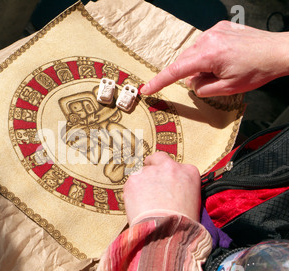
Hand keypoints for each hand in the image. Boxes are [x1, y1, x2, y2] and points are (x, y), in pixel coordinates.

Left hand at [123, 152, 200, 224]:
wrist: (167, 232)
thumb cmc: (182, 224)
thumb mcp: (193, 203)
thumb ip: (182, 190)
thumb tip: (171, 193)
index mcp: (189, 172)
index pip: (176, 167)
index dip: (169, 176)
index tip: (166, 184)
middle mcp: (170, 167)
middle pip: (157, 158)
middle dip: (153, 165)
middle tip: (149, 181)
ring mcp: (150, 171)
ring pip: (142, 173)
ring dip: (142, 184)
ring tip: (144, 203)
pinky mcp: (134, 180)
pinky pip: (131, 184)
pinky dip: (132, 193)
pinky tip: (137, 206)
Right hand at [141, 21, 288, 96]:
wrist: (278, 52)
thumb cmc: (257, 70)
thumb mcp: (227, 89)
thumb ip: (203, 89)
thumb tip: (192, 84)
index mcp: (208, 55)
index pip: (176, 71)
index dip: (159, 82)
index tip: (147, 89)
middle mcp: (208, 39)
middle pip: (184, 61)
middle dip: (190, 75)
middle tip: (209, 82)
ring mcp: (214, 31)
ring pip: (193, 53)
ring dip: (199, 65)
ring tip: (221, 70)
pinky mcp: (221, 28)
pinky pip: (204, 44)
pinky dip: (207, 55)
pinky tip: (223, 59)